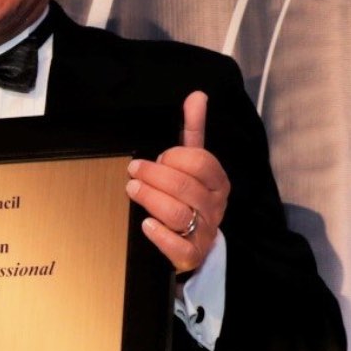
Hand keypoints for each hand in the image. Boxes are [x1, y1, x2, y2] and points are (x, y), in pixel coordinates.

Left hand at [125, 91, 229, 274]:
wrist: (194, 243)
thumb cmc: (190, 197)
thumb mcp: (192, 164)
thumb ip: (193, 131)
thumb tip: (197, 96)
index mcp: (218, 182)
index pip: (200, 162)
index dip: (175, 157)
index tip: (158, 157)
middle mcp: (214, 206)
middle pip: (185, 186)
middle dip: (155, 175)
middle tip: (133, 170)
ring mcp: (204, 231)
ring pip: (178, 213)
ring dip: (151, 199)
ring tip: (132, 189)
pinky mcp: (190, 254)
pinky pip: (178, 246)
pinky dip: (160, 235)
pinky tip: (146, 224)